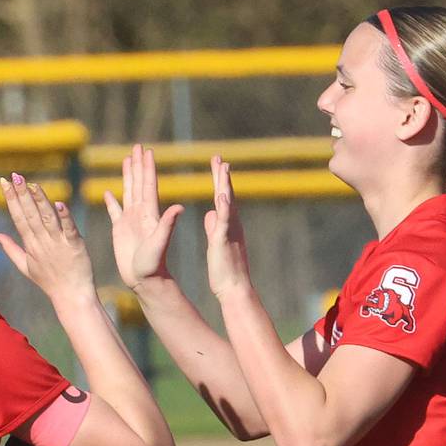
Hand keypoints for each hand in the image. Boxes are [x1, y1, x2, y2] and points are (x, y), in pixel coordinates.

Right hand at [0, 173, 93, 301]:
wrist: (71, 296)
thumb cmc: (49, 281)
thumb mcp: (25, 265)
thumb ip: (9, 248)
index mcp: (31, 244)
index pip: (18, 217)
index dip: (11, 199)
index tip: (4, 182)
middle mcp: (42, 242)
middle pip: (30, 214)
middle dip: (21, 194)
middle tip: (14, 176)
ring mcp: (58, 243)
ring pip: (47, 218)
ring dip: (40, 200)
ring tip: (32, 184)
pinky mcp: (75, 245)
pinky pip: (69, 228)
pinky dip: (64, 216)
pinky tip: (59, 203)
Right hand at [104, 144, 183, 289]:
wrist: (145, 281)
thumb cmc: (153, 266)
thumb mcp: (160, 243)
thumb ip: (167, 225)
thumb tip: (179, 206)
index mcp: (150, 213)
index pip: (148, 185)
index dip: (147, 167)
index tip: (147, 151)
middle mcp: (141, 213)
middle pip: (139, 183)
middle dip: (138, 164)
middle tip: (137, 146)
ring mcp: (130, 221)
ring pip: (128, 192)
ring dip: (127, 176)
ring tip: (126, 160)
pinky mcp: (120, 231)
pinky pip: (114, 211)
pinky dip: (111, 201)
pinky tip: (108, 192)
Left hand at [204, 156, 251, 298]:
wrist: (234, 288)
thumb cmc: (225, 269)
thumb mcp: (217, 243)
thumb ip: (214, 227)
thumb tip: (210, 213)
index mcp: (228, 224)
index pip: (224, 197)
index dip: (221, 180)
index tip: (217, 163)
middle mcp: (232, 224)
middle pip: (227, 194)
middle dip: (223, 175)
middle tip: (218, 157)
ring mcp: (230, 231)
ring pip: (228, 204)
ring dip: (225, 185)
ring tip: (223, 167)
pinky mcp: (224, 241)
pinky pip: (224, 222)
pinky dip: (224, 208)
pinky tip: (221, 196)